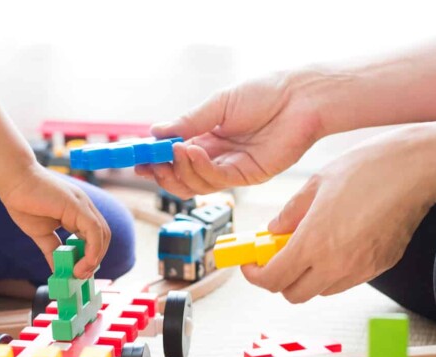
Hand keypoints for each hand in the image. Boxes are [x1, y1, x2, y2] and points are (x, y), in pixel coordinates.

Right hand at [0, 164, 109, 277]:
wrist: (13, 181)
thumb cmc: (24, 202)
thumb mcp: (41, 234)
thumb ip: (52, 250)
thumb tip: (57, 270)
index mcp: (77, 213)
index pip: (94, 237)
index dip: (90, 256)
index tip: (80, 272)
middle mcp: (84, 208)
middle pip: (103, 237)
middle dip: (94, 260)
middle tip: (80, 275)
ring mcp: (83, 204)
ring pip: (102, 234)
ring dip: (94, 258)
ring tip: (79, 272)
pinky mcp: (78, 205)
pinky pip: (94, 230)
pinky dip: (93, 249)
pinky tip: (83, 263)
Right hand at [135, 70, 330, 196]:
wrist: (299, 98)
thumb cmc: (265, 93)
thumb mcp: (218, 105)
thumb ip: (189, 122)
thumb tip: (156, 132)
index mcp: (208, 137)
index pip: (175, 155)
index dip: (155, 160)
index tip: (136, 159)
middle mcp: (217, 156)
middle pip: (181, 177)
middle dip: (161, 172)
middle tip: (148, 164)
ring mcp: (231, 168)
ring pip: (195, 184)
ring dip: (179, 169)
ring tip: (175, 150)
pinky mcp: (247, 177)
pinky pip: (216, 180)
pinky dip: (200, 168)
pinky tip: (193, 152)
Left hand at [244, 128, 435, 301]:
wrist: (417, 170)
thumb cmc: (368, 169)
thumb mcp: (315, 184)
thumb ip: (289, 213)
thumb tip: (273, 231)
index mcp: (313, 242)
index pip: (272, 279)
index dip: (256, 275)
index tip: (251, 265)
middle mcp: (335, 264)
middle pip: (293, 294)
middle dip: (279, 280)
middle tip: (276, 258)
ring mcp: (359, 269)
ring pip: (320, 291)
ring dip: (306, 277)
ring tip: (309, 246)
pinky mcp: (379, 267)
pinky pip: (346, 281)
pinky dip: (332, 272)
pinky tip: (336, 244)